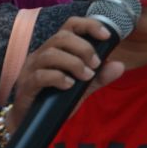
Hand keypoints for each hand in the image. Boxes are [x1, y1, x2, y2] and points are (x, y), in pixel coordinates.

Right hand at [8, 16, 124, 132]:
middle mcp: (42, 54)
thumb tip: (119, 65)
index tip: (107, 35)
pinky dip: (59, 78)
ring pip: (51, 54)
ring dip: (74, 63)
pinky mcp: (26, 85)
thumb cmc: (56, 98)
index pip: (71, 25)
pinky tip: (70, 86)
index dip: (89, 25)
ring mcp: (32, 68)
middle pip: (62, 37)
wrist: (31, 122)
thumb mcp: (83, 86)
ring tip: (86, 76)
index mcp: (56, 49)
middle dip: (84, 48)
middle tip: (95, 64)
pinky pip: (41, 75)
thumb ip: (100, 76)